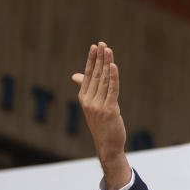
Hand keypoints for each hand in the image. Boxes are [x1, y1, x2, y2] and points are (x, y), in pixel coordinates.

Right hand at [71, 42, 130, 189]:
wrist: (107, 145)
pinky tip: (113, 66)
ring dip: (106, 63)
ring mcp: (98, 105)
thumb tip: (76, 75)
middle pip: (95, 74)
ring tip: (108, 50)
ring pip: (103, 80)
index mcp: (84, 98)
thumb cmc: (101, 124)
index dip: (92, 60)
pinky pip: (112, 90)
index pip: (88, 74)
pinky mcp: (109, 110)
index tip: (95, 46)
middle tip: (102, 43)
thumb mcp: (92, 106)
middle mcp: (89, 100)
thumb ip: (87, 89)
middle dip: (99, 58)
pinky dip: (113, 77)